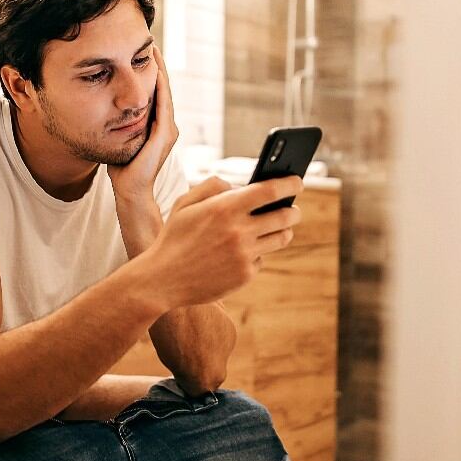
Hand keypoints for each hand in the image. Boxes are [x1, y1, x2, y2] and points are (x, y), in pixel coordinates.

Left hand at [108, 44, 178, 204]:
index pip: (156, 93)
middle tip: (151, 42)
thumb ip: (117, 122)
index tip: (141, 53)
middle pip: (163, 88)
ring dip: (160, 70)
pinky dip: (159, 86)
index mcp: (158, 126)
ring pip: (165, 92)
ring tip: (154, 49)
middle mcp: (168, 126)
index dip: (150, 73)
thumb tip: (102, 107)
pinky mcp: (165, 134)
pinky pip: (163, 103)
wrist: (130, 191)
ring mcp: (169, 130)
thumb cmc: (122, 170)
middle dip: (157, 65)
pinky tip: (155, 70)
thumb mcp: (119, 138)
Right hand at [142, 174, 304, 307]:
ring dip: (284, 231)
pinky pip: (261, 259)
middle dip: (293, 210)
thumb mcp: (185, 202)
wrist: (163, 279)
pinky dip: (255, 254)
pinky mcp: (245, 275)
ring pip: (281, 238)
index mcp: (225, 208)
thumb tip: (239, 186)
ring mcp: (244, 255)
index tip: (298, 181)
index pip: (270, 190)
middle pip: (285, 216)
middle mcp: (239, 231)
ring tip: (281, 227)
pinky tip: (243, 252)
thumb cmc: (174, 237)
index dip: (290, 183)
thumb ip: (213, 186)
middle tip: (293, 209)